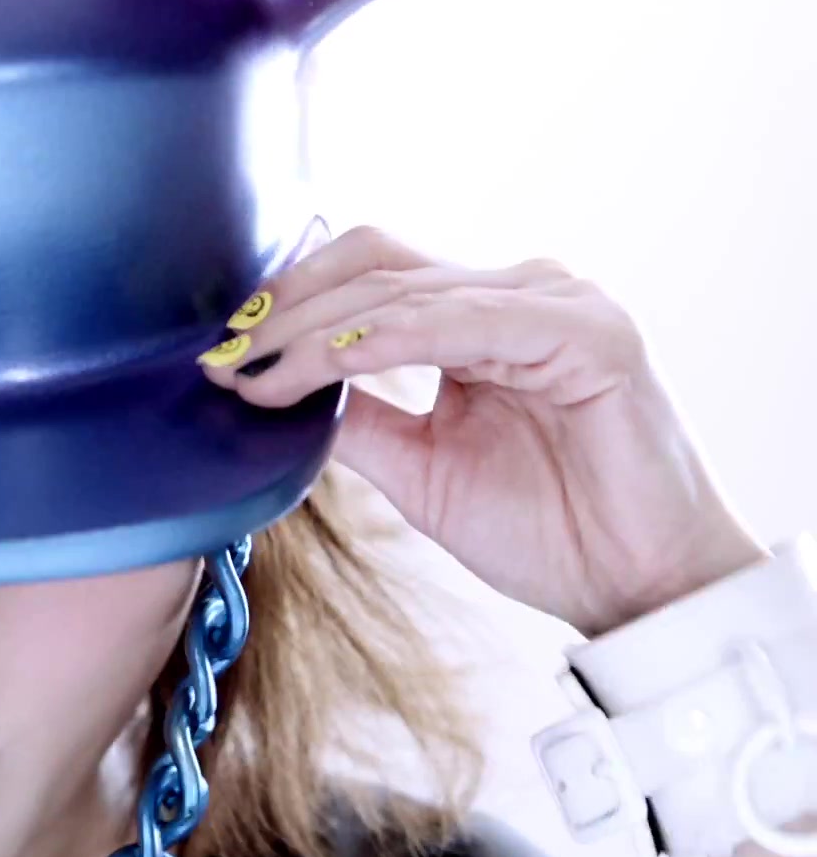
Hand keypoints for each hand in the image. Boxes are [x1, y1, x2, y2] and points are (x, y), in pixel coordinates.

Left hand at [198, 224, 766, 635]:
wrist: (636, 589)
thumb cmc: (544, 530)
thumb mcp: (418, 469)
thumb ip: (357, 419)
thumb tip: (273, 388)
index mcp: (479, 314)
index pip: (366, 274)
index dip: (287, 302)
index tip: (220, 353)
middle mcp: (518, 292)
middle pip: (375, 267)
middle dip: (286, 312)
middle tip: (223, 358)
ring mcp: (557, 303)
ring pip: (405, 293)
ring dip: (317, 332)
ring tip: (257, 372)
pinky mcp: (590, 334)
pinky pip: (464, 323)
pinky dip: (388, 340)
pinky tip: (331, 364)